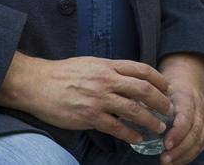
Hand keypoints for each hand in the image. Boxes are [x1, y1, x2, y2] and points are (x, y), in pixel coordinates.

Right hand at [0, 53, 170, 144]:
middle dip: (161, 102)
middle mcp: (105, 81)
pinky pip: (117, 128)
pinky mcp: (89, 117)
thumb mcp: (88, 64)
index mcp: (106, 66)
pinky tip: (136, 138)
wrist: (35, 84)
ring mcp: (98, 99)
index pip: (141, 69)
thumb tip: (127, 78)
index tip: (167, 89)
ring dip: (150, 121)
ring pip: (134, 111)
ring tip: (158, 127)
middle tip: (168, 111)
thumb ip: (108, 70)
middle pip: (143, 90)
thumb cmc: (60, 74)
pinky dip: (130, 135)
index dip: (158, 80)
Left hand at [158, 54, 203, 164]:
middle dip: (180, 149)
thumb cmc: (167, 84)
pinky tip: (175, 162)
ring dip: (184, 155)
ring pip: (200, 141)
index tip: (165, 144)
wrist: (188, 78)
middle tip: (164, 159)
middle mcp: (199, 109)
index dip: (178, 132)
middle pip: (195, 133)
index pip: (186, 117)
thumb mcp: (158, 86)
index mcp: (186, 97)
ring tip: (167, 162)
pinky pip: (200, 144)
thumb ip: (147, 98)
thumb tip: (125, 111)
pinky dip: (188, 155)